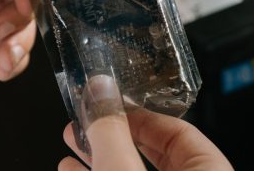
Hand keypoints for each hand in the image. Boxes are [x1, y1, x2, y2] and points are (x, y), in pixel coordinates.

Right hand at [58, 78, 233, 170]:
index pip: (180, 132)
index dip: (141, 114)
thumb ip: (113, 132)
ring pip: (133, 170)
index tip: (112, 105)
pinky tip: (73, 169)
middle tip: (87, 119)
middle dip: (113, 133)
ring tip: (75, 141)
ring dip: (100, 154)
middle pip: (153, 152)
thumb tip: (100, 90)